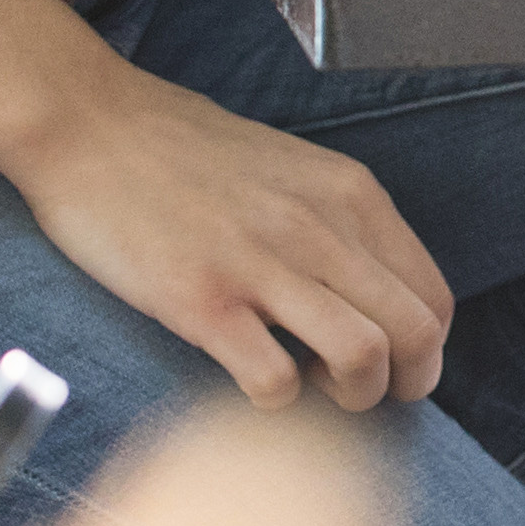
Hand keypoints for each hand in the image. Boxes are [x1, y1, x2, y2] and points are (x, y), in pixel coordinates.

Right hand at [0, 0, 453, 410]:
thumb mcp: (292, 168)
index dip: (424, 350)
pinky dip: (275, 402)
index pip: (434, 297)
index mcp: (349, 195)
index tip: (390, 364)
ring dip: (349, 398)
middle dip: (403, 385)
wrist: (89, 123)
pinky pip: (273, 381)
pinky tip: (250, 379)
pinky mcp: (201, 300)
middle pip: (416, 334)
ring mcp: (260, 264)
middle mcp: (319, 227)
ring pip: (364, 358)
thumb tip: (374, 295)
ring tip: (310, 388)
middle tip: (359, 394)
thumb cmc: (184, 150)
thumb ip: (338, 224)